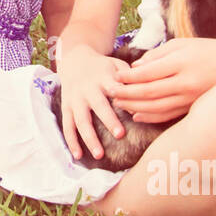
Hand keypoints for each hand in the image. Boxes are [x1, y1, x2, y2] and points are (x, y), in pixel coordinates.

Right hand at [56, 45, 130, 161]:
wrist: (75, 59)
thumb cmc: (104, 67)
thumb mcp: (117, 65)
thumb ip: (131, 78)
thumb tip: (149, 91)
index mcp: (104, 78)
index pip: (116, 88)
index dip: (125, 99)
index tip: (135, 111)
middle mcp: (88, 89)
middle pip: (98, 105)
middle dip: (108, 120)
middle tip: (120, 135)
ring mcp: (75, 99)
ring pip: (81, 120)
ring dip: (89, 138)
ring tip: (99, 155)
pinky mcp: (66, 107)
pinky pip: (67, 126)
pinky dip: (71, 141)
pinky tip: (78, 156)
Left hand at [108, 38, 215, 122]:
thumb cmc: (208, 50)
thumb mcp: (182, 44)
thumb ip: (157, 55)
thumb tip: (135, 67)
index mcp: (181, 63)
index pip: (148, 73)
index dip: (128, 77)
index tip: (115, 76)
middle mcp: (186, 83)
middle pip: (149, 92)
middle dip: (126, 94)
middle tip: (110, 93)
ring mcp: (190, 98)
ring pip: (156, 107)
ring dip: (134, 107)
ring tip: (119, 104)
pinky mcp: (194, 107)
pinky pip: (168, 115)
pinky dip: (150, 117)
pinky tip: (137, 115)